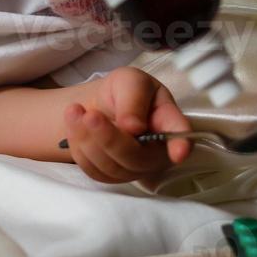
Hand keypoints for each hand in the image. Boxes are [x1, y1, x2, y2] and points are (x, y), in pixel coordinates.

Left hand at [62, 67, 191, 186]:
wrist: (98, 106)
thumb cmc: (122, 91)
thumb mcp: (129, 80)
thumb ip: (134, 97)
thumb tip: (133, 128)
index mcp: (168, 121)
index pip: (180, 135)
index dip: (181, 146)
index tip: (178, 152)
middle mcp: (157, 150)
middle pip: (136, 157)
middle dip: (109, 137)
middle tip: (90, 115)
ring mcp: (136, 168)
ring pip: (112, 167)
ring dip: (88, 138)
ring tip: (74, 111)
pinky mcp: (114, 177)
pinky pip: (95, 171)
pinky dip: (80, 147)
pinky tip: (76, 126)